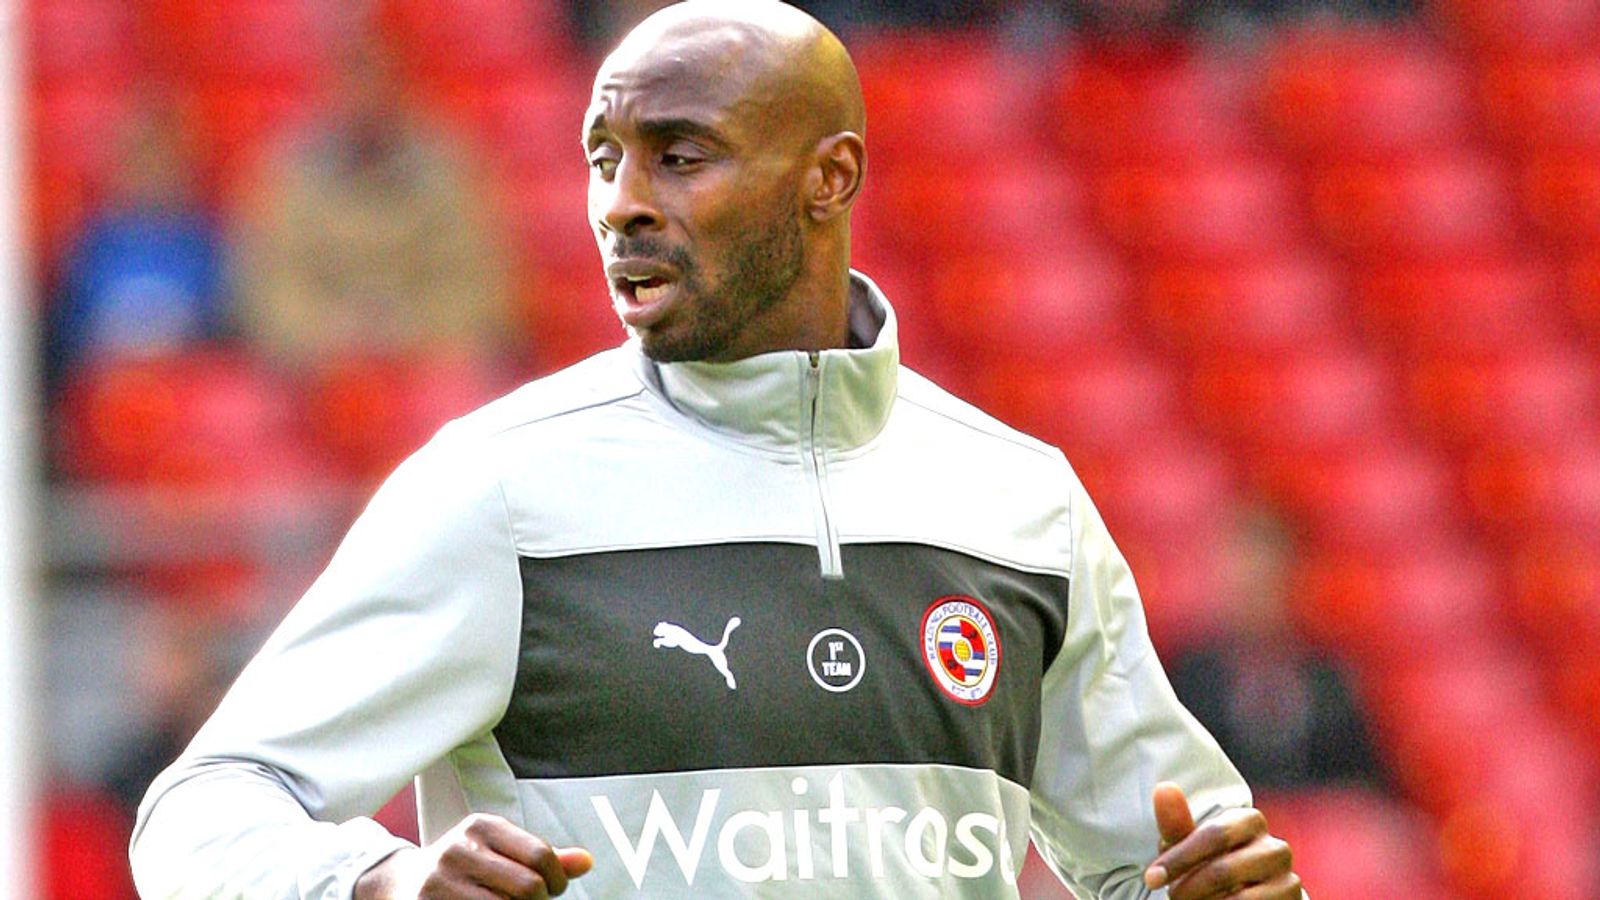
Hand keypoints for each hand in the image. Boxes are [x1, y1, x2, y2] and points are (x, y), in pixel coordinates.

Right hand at [354, 813, 592, 899]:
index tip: (553, 889)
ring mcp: (441, 882)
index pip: (541, 855)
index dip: (556, 880)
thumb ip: (540, 856)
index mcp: (481, 827)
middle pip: (527, 887)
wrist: (402, 883)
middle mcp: (459, 850)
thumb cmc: (461, 867)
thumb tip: (586, 861)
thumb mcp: (499, 850)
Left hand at [1142, 782, 1300, 898]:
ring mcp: (1288, 877)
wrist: (1250, 896)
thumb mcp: (1191, 846)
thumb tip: (1163, 787)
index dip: (1179, 859)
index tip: (1152, 878)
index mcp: (1250, 821)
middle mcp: (1275, 846)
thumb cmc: (1212, 864)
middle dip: (1189, 888)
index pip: (1213, 836)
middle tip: (1172, 896)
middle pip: (1223, 870)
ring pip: (1239, 898)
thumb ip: (1177, 822)